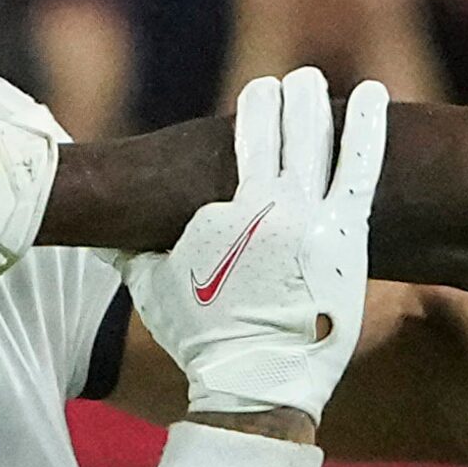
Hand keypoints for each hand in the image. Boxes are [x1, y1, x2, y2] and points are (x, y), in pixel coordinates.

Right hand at [133, 67, 382, 420]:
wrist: (254, 384)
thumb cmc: (201, 339)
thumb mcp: (151, 285)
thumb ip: (128, 247)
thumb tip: (96, 229)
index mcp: (221, 207)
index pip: (238, 140)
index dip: (249, 118)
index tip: (255, 105)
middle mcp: (264, 202)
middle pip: (275, 124)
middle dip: (278, 101)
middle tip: (286, 89)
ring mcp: (308, 216)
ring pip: (315, 135)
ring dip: (312, 101)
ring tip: (313, 82)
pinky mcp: (345, 235)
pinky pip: (359, 167)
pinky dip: (365, 126)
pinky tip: (371, 95)